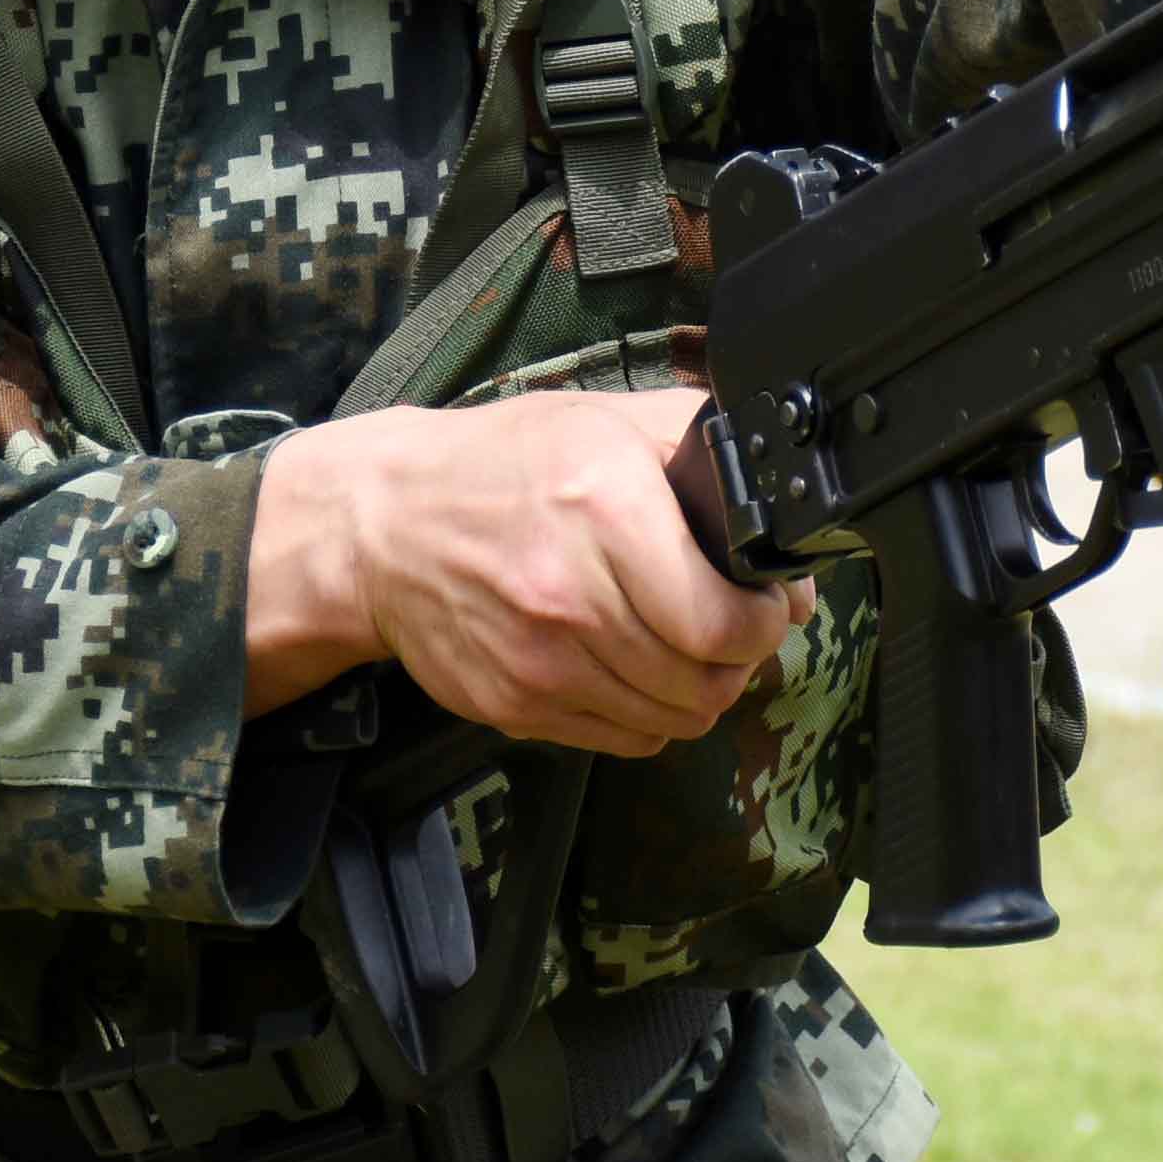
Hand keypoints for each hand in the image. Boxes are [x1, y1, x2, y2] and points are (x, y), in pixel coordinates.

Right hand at [244, 389, 813, 754]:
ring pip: (672, 721)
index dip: (762, 624)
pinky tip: (632, 668)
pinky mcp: (517, 708)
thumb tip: (782, 538)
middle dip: (738, 660)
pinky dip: (647, 715)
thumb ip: (702, 455)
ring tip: (682, 648)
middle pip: (705, 683)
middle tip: (729, 628)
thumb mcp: (606, 421)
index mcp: (605, 511)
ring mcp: (541, 663)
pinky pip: (625, 740)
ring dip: (696, 691)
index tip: (762, 606)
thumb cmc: (500, 466)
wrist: (380, 526)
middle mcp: (572, 597)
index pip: (723, 624)